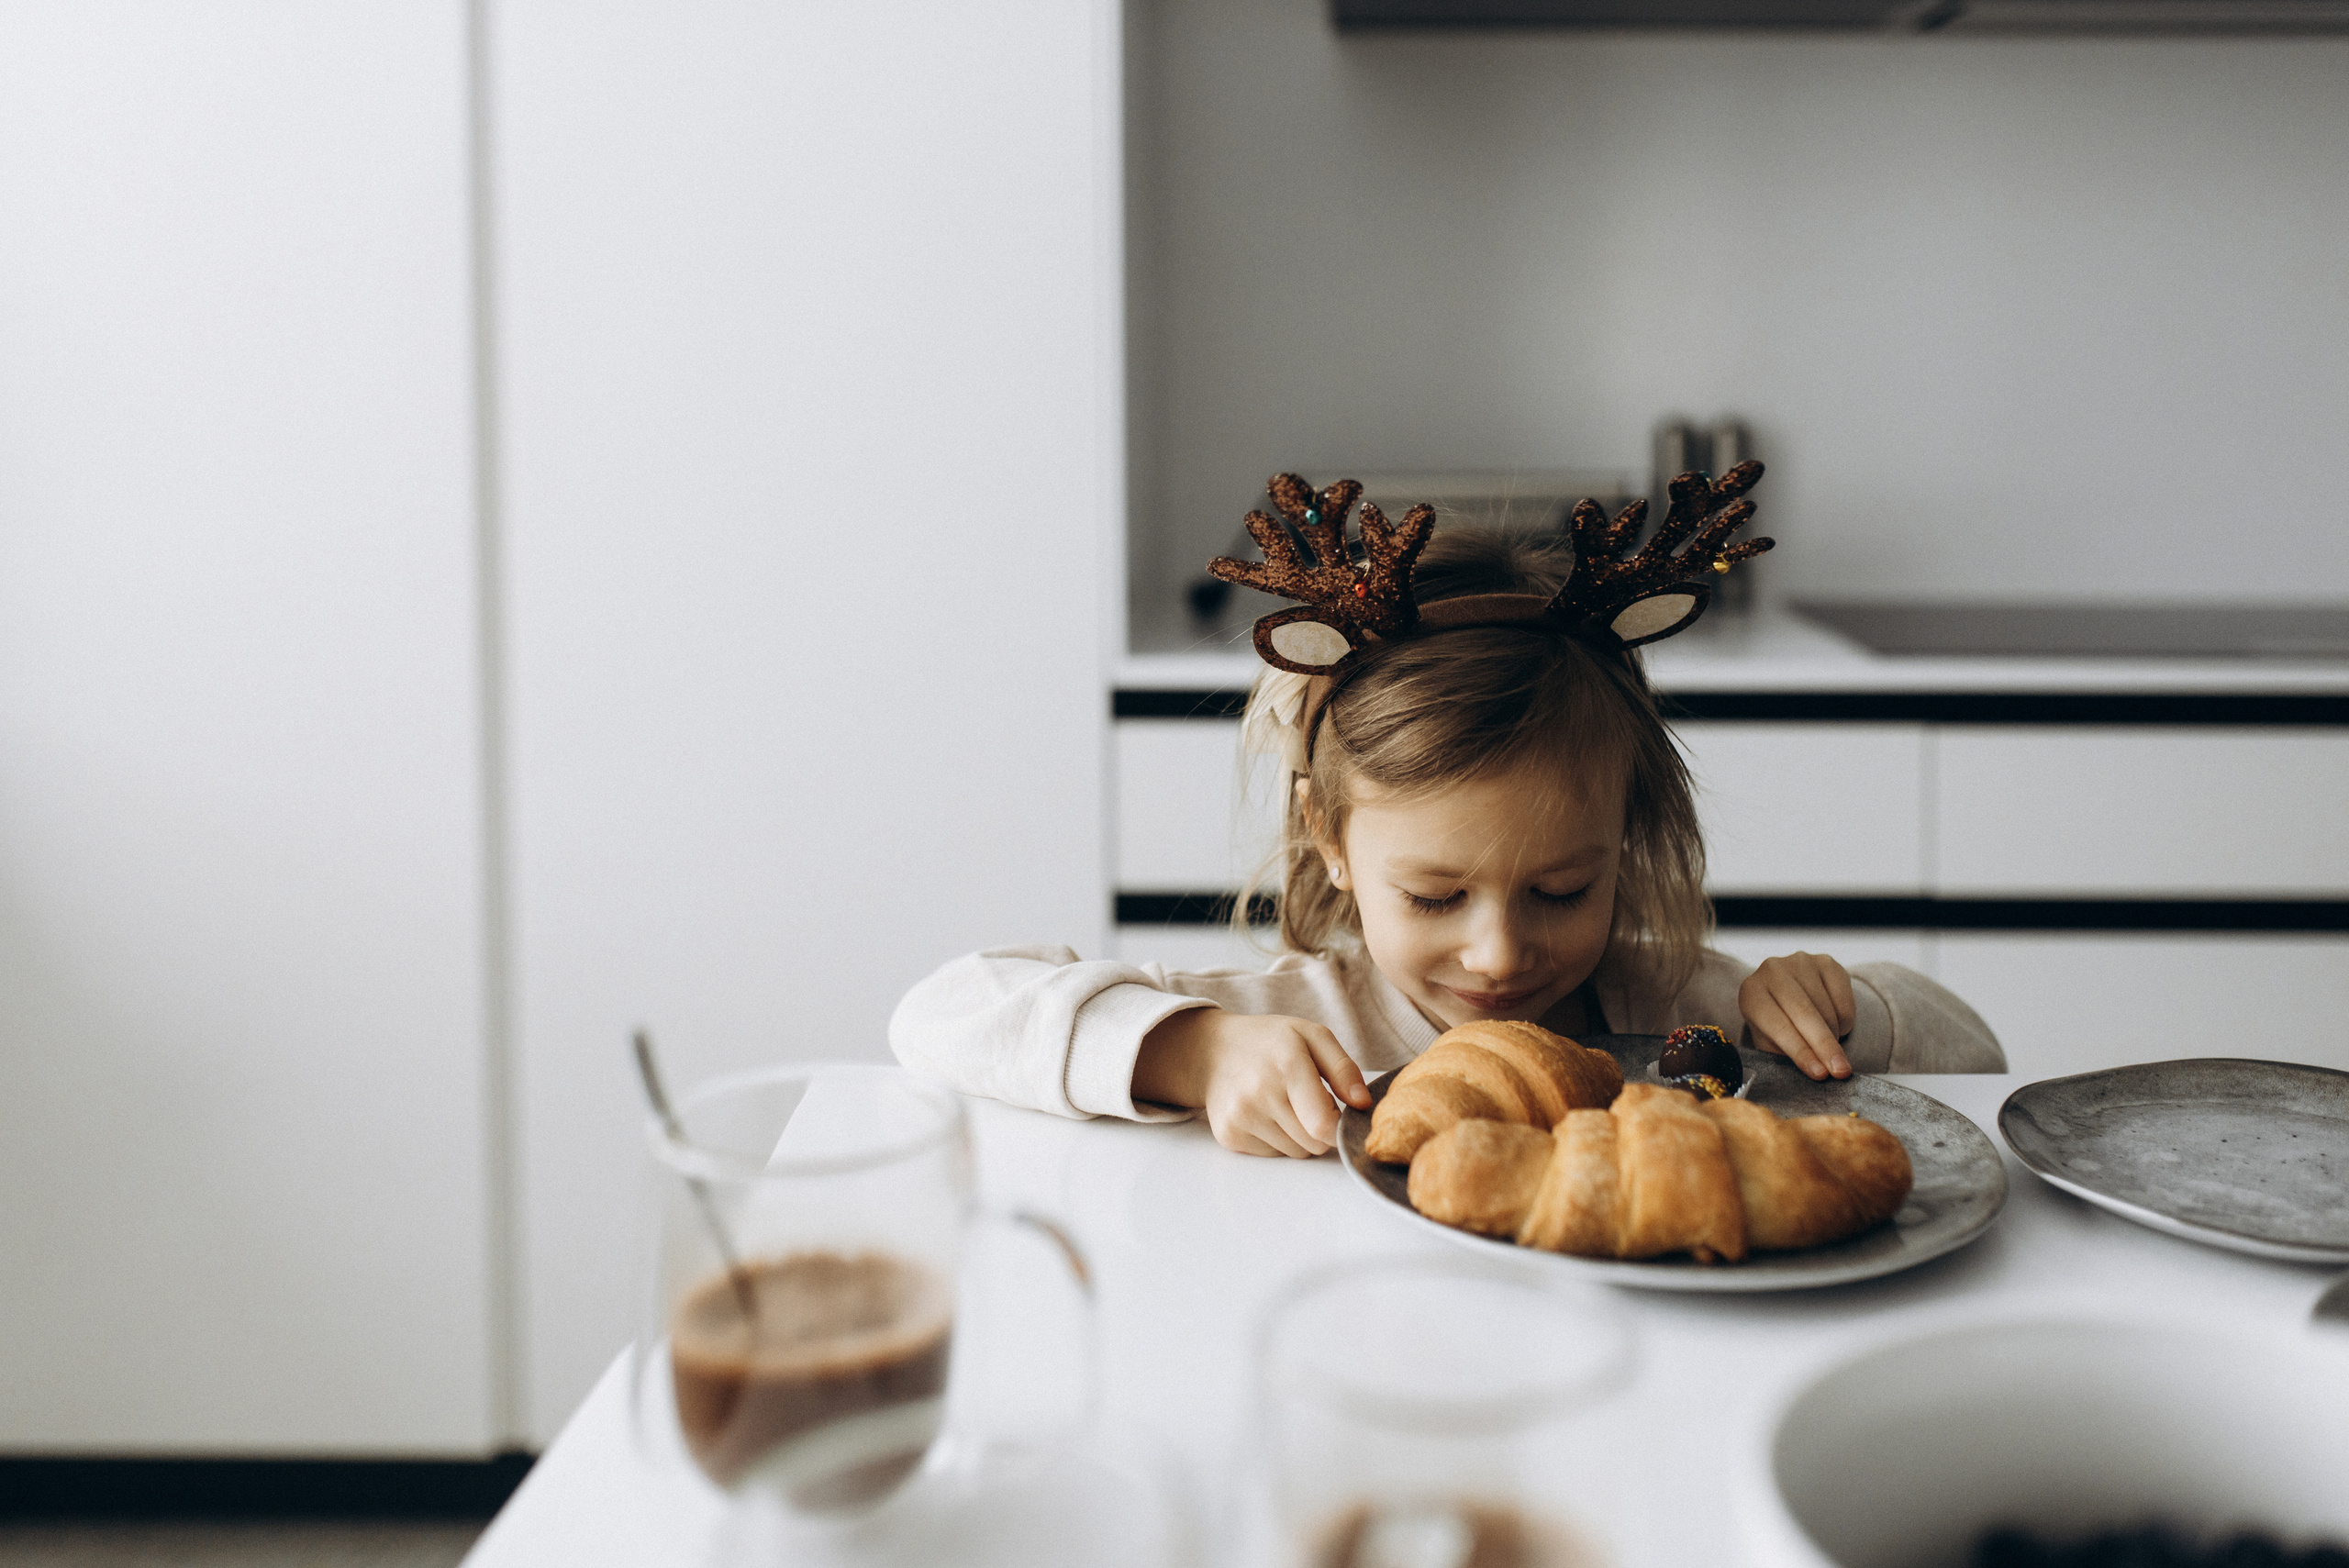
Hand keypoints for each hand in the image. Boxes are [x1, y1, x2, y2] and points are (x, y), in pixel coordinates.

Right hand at [1131, 1008, 1370, 1157]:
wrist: (1213, 1051)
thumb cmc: (1271, 1042)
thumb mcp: (1312, 1036)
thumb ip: (1344, 1069)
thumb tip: (1363, 1105)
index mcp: (1287, 1063)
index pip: (1323, 1125)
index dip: (1338, 1127)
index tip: (1337, 1114)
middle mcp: (1259, 1092)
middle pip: (1313, 1143)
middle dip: (1319, 1129)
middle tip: (1306, 1102)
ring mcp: (1240, 1116)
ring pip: (1295, 1152)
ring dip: (1299, 1136)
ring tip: (1284, 1105)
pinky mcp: (1229, 1135)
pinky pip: (1273, 1155)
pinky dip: (1276, 1140)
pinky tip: (1265, 1114)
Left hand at [1739, 952, 1855, 1080]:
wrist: (1788, 992)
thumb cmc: (1775, 1024)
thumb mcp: (1769, 1041)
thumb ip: (1785, 1056)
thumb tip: (1817, 1070)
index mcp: (1751, 993)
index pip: (1778, 1026)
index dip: (1800, 1052)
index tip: (1820, 1074)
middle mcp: (1772, 970)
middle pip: (1804, 1013)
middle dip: (1825, 1046)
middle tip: (1841, 1071)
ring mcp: (1800, 961)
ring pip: (1827, 1008)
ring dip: (1834, 1035)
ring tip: (1829, 1045)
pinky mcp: (1825, 961)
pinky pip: (1844, 998)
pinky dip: (1845, 1020)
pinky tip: (1835, 1024)